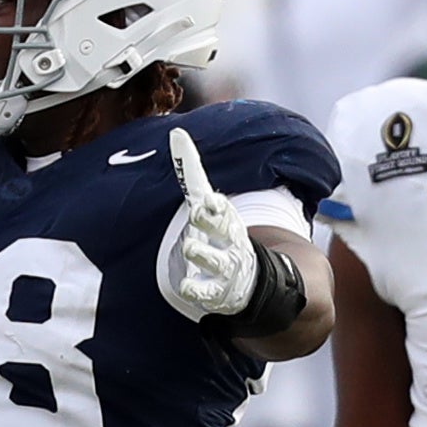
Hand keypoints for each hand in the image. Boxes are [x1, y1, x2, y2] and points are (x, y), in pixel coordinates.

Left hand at [159, 127, 257, 321]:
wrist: (251, 280)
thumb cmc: (222, 235)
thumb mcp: (209, 205)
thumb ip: (192, 175)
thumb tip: (175, 132)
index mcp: (226, 221)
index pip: (222, 210)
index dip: (216, 205)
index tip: (209, 198)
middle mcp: (229, 243)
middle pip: (222, 230)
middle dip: (210, 222)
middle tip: (199, 213)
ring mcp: (226, 267)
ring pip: (214, 260)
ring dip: (202, 253)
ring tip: (191, 247)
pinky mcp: (219, 293)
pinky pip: (206, 292)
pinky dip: (197, 289)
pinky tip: (187, 285)